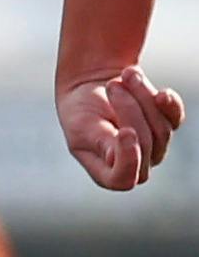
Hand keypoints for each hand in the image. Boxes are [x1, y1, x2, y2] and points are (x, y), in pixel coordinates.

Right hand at [59, 64, 184, 192]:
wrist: (94, 88)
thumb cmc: (82, 111)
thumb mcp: (83, 127)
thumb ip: (103, 143)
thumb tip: (120, 154)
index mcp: (107, 173)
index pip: (124, 179)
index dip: (128, 160)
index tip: (125, 132)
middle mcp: (135, 164)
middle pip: (145, 145)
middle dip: (129, 110)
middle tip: (112, 85)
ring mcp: (154, 147)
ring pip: (161, 128)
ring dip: (142, 97)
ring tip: (125, 77)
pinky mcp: (168, 126)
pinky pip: (174, 117)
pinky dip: (167, 102)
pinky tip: (161, 92)